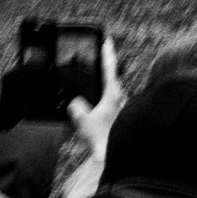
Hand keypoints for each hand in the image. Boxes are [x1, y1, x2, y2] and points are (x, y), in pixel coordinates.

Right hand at [67, 37, 123, 169]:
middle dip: (101, 74)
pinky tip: (91, 116)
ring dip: (98, 95)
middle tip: (93, 66)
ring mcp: (121, 108)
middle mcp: (120, 99)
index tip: (107, 39)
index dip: (107, 52)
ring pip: (108, 96)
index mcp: (113, 94)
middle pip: (110, 80)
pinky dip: (98, 108)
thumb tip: (75, 103)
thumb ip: (76, 108)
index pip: (109, 68)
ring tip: (87, 100)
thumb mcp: (83, 121)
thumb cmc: (104, 140)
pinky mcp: (120, 118)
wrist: (116, 157)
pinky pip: (107, 108)